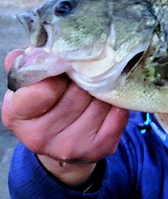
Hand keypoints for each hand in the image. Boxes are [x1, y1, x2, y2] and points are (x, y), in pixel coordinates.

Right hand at [2, 50, 128, 185]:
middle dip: (85, 76)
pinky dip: (117, 102)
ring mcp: (71, 146)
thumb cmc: (44, 105)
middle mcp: (41, 137)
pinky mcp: (99, 149)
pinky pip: (118, 114)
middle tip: (86, 70)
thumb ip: (29, 65)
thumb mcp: (29, 85)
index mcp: (17, 116)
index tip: (65, 64)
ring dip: (103, 87)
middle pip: (78, 92)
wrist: (59, 142)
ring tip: (98, 83)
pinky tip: (110, 98)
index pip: (44, 88)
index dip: (60, 70)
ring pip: (100, 100)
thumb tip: (34, 49)